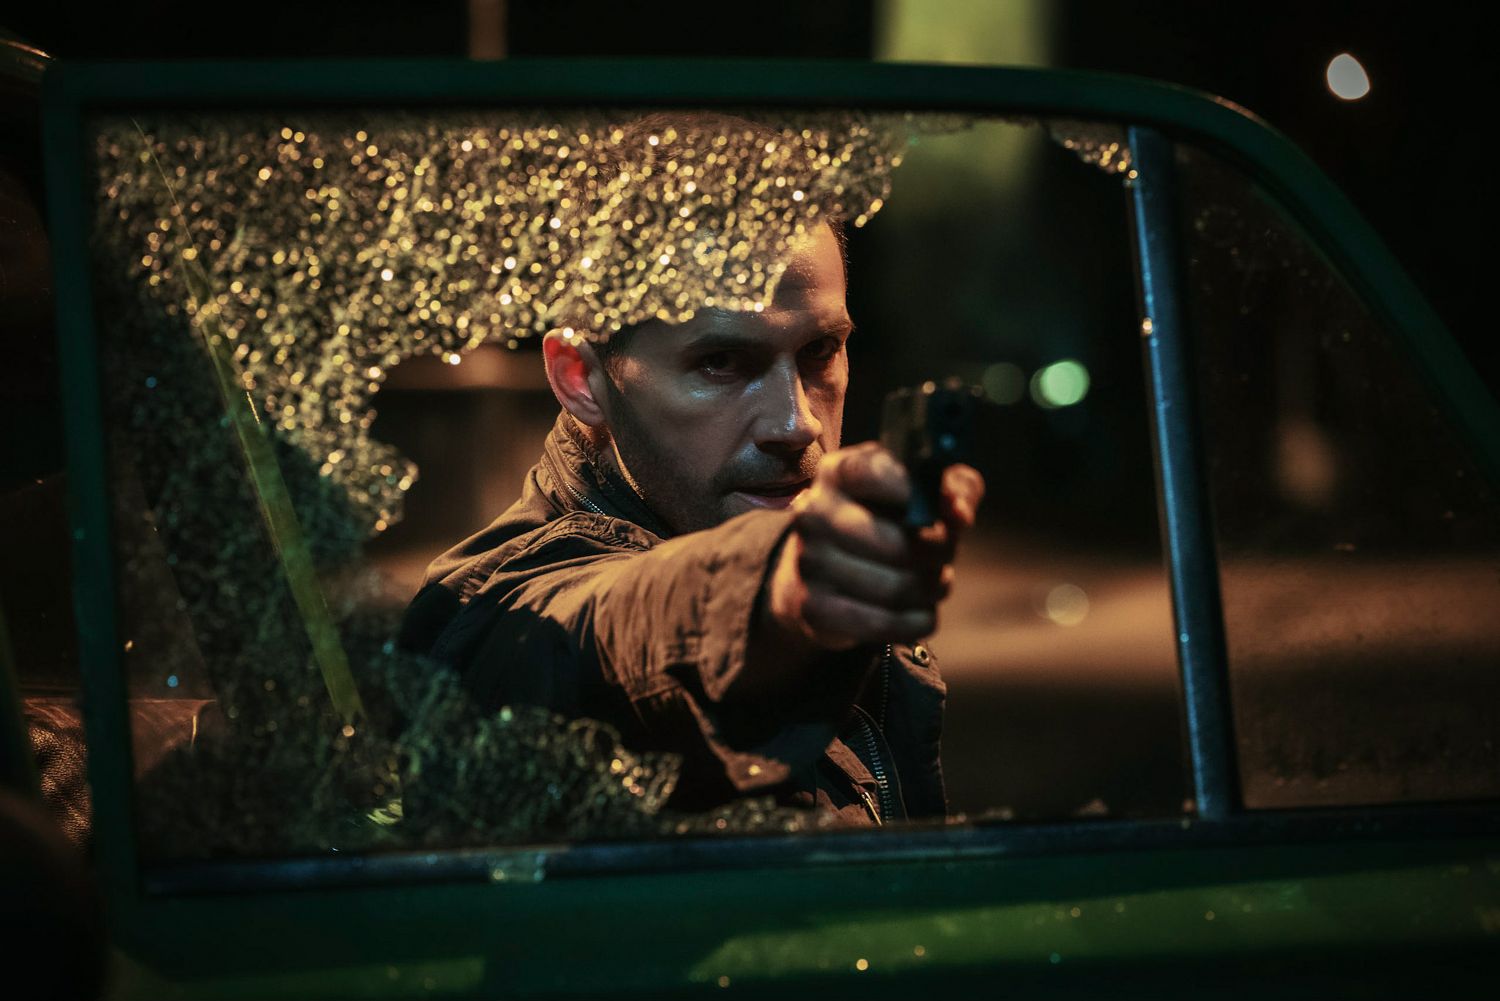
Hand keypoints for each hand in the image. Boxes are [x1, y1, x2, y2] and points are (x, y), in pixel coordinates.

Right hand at [766, 441, 983, 651]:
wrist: (823, 568)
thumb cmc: (883, 519)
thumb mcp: (922, 491)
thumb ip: (955, 488)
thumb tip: (959, 514)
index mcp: (839, 472)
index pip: (879, 474)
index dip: (920, 495)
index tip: (943, 510)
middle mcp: (815, 513)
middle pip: (898, 545)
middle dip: (940, 553)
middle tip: (947, 554)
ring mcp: (809, 563)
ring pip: (897, 589)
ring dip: (932, 589)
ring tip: (936, 581)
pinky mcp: (814, 609)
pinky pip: (884, 625)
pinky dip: (917, 622)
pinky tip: (922, 610)